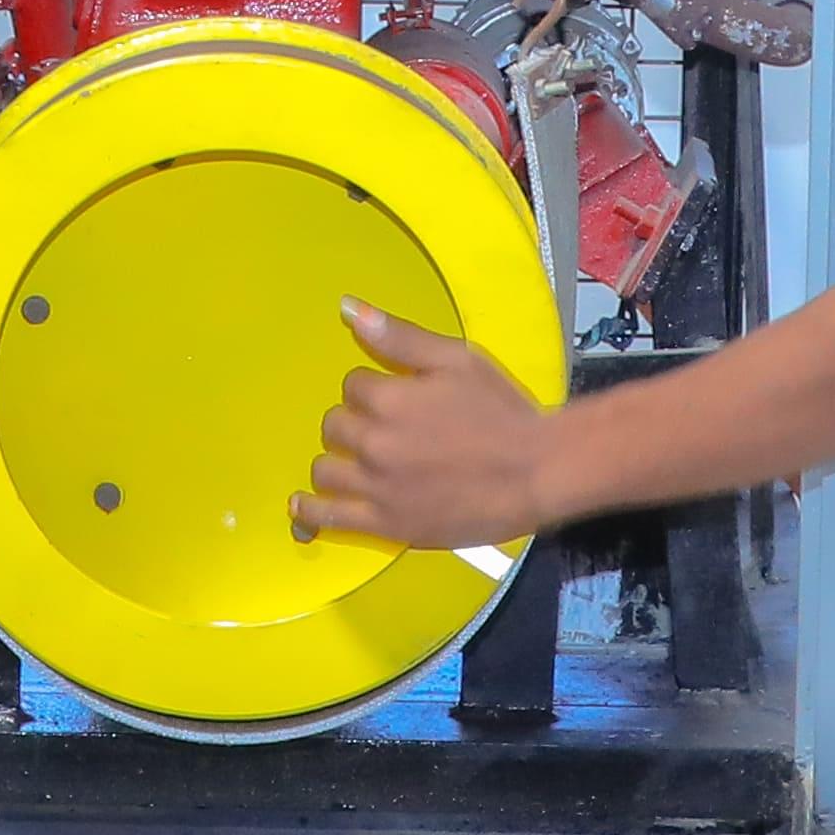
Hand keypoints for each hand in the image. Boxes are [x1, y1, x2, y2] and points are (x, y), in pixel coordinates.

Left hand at [293, 303, 565, 551]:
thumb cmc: (502, 411)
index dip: (372, 388)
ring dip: (335, 459)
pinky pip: (332, 517)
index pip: (353, 386)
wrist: (536, 472)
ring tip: (352, 460)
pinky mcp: (388, 525)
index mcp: (391, 400)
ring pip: (325, 469)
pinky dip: (311, 509)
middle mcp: (375, 444)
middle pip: (335, 426)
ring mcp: (378, 489)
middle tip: (383, 428)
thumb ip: (400, 337)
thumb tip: (348, 309)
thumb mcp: (457, 359)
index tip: (394, 396)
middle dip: (353, 421)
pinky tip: (299, 504)